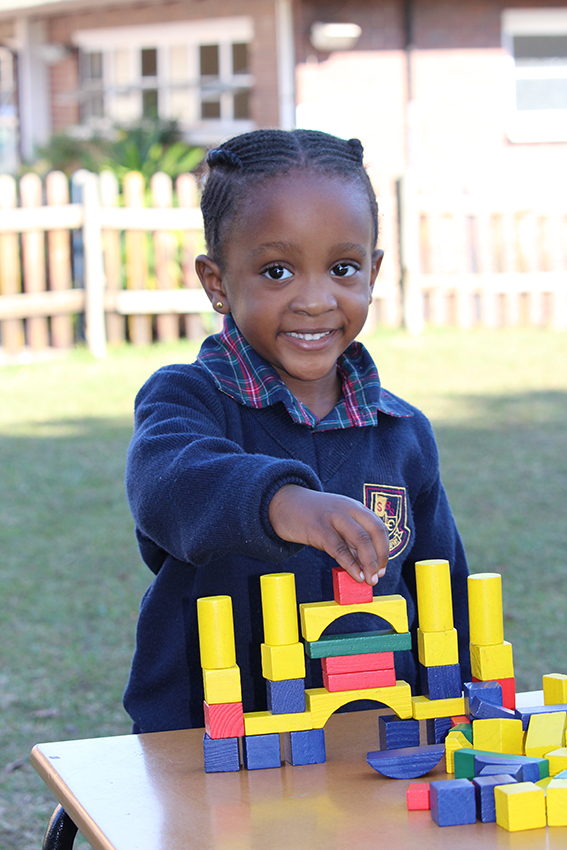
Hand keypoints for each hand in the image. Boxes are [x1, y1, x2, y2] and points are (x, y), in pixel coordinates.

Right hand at [268, 485, 388, 584]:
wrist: (283, 503)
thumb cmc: (312, 516)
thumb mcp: (336, 522)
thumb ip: (349, 540)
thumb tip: (364, 565)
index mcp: (355, 507)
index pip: (379, 527)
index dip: (384, 550)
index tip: (382, 568)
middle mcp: (348, 509)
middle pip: (375, 531)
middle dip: (381, 556)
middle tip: (378, 575)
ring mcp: (333, 517)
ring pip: (360, 539)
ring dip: (369, 563)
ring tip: (369, 579)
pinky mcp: (318, 528)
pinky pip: (339, 548)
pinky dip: (350, 564)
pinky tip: (355, 574)